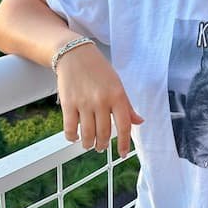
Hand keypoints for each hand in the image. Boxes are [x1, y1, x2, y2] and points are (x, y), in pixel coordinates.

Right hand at [55, 43, 143, 157]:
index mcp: (117, 96)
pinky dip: (72, 137)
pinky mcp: (68, 103)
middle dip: (103, 144)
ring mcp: (84, 103)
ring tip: (89, 144)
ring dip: (89, 144)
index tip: (123, 153)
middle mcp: (102, 101)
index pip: (124, 125)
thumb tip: (139, 122)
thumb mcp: (117, 84)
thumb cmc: (99, 70)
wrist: (75, 55)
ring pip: (88, 134)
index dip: (124, 143)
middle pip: (104, 133)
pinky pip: (70, 128)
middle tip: (101, 147)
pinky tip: (75, 137)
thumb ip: (127, 105)